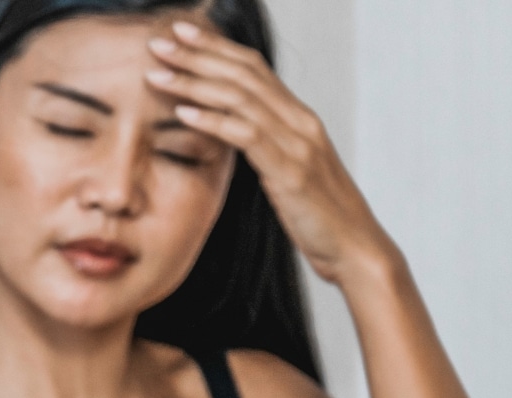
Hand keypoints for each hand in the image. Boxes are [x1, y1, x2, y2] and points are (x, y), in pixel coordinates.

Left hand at [146, 21, 392, 285]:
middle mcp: (300, 121)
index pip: (253, 68)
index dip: (216, 47)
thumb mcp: (287, 173)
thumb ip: (264, 147)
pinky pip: (247, 135)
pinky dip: (213, 120)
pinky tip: (183, 113)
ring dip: (195, 83)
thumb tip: (230, 134)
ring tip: (158, 74)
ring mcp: (298, 143)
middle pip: (244, 73)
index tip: (181, 33)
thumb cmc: (317, 217)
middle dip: (199, 54)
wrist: (353, 249)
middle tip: (159, 41)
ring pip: (241, 98)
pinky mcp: (291, 171)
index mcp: (298, 118)